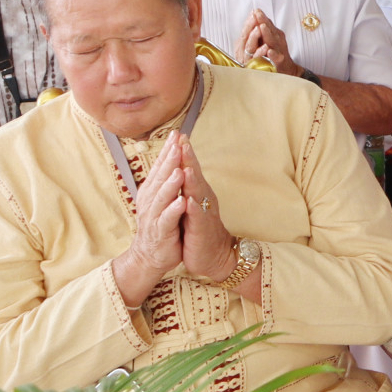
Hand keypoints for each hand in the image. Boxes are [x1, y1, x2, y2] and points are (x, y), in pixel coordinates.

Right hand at [112, 140, 188, 304]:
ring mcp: (154, 217)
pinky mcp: (161, 233)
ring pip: (162, 198)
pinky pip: (167, 220)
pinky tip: (182, 202)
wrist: (151, 256)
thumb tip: (171, 156)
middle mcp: (150, 202)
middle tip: (177, 143)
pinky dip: (174, 210)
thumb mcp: (163, 200)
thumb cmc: (161, 225)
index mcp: (152, 192)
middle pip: (160, 178)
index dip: (167, 151)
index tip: (176, 134)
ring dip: (170, 184)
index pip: (160, 167)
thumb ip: (166, 181)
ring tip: (179, 171)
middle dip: (169, 161)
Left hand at [173, 134, 237, 281]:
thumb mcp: (192, 205)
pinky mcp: (202, 230)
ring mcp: (203, 214)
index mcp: (198, 192)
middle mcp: (203, 199)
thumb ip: (188, 186)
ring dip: (192, 181)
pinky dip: (194, 209)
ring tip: (187, 168)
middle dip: (189, 159)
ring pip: (198, 194)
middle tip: (183, 141)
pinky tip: (189, 201)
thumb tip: (181, 165)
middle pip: (195, 176)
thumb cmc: (199, 229)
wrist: (214, 256)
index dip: (185, 153)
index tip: (178, 135)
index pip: (190, 169)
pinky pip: (198, 218)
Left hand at [240, 7, 294, 72]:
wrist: (287, 68)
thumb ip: (265, 28)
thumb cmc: (276, 52)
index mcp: (274, 34)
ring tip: (262, 27)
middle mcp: (278, 40)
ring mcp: (280, 50)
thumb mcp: (270, 38)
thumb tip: (256, 14)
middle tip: (258, 14)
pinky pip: (276, 57)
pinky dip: (273, 54)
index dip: (262, 17)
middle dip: (263, 21)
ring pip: (273, 41)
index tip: (255, 10)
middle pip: (270, 29)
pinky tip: (269, 51)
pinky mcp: (280, 61)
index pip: (267, 24)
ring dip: (267, 34)